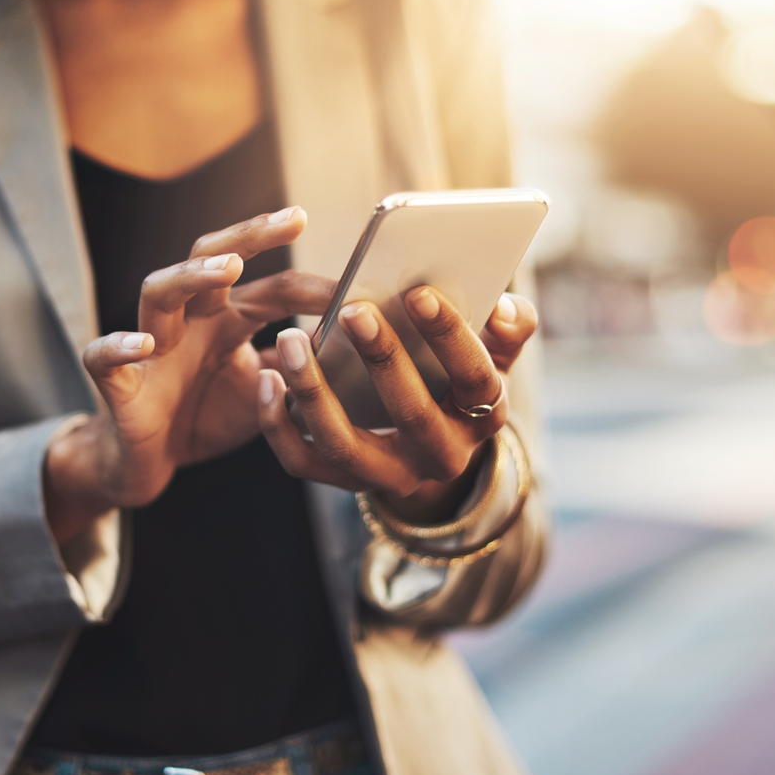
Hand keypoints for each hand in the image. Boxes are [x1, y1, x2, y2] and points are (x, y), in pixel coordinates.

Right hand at [43, 207, 334, 539]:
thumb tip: (354, 350)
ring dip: (192, 275)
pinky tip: (143, 343)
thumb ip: (300, 368)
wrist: (148, 463)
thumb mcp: (267, 392)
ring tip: (229, 268)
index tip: (359, 287)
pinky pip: (104, 357)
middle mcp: (189, 320)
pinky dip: (119, 346)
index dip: (314, 286)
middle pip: (210, 258)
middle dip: (249, 235)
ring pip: (158, 291)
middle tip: (293, 218)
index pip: (272, 287)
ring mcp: (150, 347)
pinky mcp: (118, 385)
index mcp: (226, 318)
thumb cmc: (206, 416)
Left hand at [257, 286, 537, 522]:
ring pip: (345, 445)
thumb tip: (507, 308)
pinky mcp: (343, 482)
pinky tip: (266, 378)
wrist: (430, 445)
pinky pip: (303, 462)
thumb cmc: (456, 379)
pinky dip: (278, 424)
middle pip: (411, 414)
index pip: (475, 379)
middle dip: (383, 359)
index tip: (420, 292)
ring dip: (314, 391)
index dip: (451, 337)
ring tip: (291, 339)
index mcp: (482, 418)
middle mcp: (440, 457)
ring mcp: (389, 476)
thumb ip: (508, 329)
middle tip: (353, 309)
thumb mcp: (493, 357)